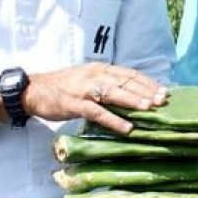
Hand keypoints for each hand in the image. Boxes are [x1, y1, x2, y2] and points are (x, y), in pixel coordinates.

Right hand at [23, 64, 167, 132]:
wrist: (34, 90)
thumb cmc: (64, 87)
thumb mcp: (88, 80)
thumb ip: (108, 85)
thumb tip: (132, 94)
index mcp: (100, 69)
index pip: (128, 74)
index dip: (147, 82)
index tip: (164, 90)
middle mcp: (94, 76)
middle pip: (124, 81)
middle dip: (145, 90)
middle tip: (163, 99)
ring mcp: (84, 89)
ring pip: (113, 93)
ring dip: (132, 100)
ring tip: (149, 108)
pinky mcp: (74, 104)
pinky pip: (97, 112)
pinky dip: (113, 120)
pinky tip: (126, 128)